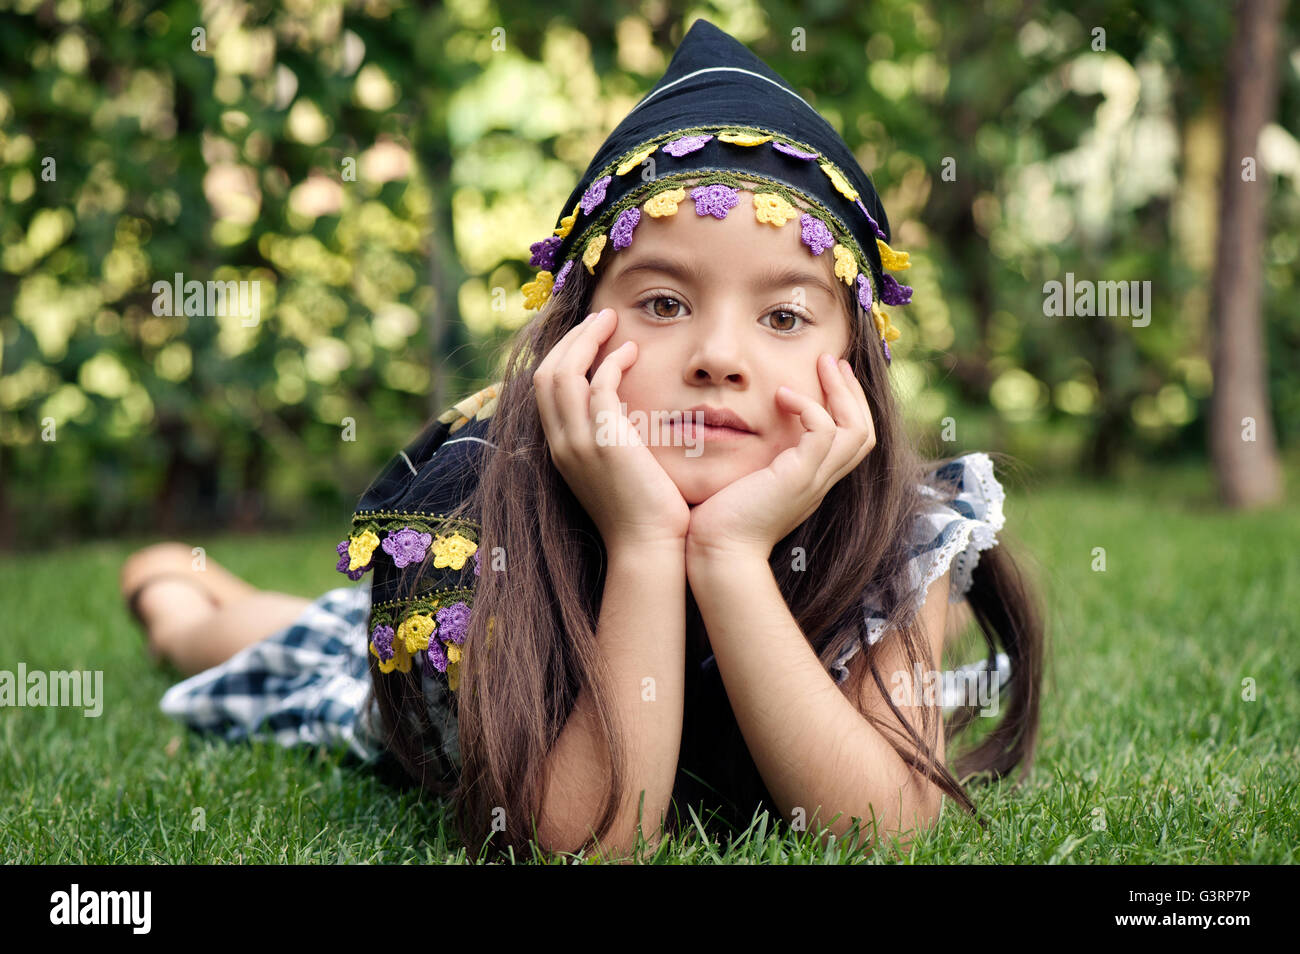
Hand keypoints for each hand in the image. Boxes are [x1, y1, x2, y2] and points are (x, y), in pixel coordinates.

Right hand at [533, 308, 690, 550]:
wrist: (648, 547)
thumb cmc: (644, 511)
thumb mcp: (614, 469)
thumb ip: (609, 437)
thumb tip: (622, 412)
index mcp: (560, 449)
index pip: (544, 389)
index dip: (562, 355)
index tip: (587, 336)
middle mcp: (561, 444)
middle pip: (547, 373)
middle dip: (571, 339)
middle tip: (599, 317)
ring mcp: (578, 444)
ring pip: (564, 373)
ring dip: (586, 340)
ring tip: (610, 321)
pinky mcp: (604, 443)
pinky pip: (598, 386)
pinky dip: (611, 362)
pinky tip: (631, 352)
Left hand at [685, 353, 875, 561]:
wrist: (717, 554)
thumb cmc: (718, 521)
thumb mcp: (744, 481)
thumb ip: (753, 459)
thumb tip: (737, 430)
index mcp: (810, 482)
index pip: (849, 440)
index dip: (847, 405)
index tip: (829, 375)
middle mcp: (819, 482)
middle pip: (864, 432)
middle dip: (852, 393)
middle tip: (833, 361)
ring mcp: (813, 481)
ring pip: (856, 431)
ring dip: (842, 392)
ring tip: (822, 365)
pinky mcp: (798, 478)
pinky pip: (824, 433)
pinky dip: (810, 408)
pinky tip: (782, 395)